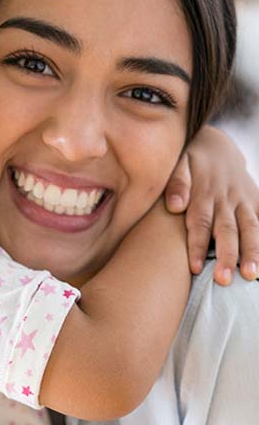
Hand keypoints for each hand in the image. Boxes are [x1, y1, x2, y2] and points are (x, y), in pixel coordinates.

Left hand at [165, 126, 258, 283]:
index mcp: (204, 193)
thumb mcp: (178, 162)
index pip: (200, 223)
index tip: (194, 267)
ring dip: (252, 252)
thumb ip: (176, 183)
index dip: (197, 245)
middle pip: (227, 231)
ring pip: (250, 228)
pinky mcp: (256, 200)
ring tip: (251, 276)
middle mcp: (226, 199)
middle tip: (223, 280)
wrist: (216, 144)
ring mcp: (244, 200)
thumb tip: (174, 205)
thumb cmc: (189, 158)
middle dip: (227, 256)